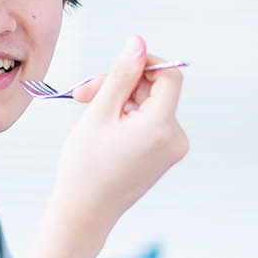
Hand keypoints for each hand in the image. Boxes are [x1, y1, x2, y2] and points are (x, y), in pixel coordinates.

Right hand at [49, 35, 188, 240]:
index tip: (117, 65)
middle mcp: (174, 138)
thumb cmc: (85, 168)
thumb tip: (138, 43)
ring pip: (148, 107)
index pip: (167, 76)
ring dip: (118, 103)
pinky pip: (148, 125)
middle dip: (120, 86)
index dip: (144, 64)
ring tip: (86, 117)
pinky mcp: (162, 158)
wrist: (84, 214)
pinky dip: (125, 120)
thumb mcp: (98, 113)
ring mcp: (171, 151)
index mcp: (161, 126)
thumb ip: (120, 75)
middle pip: (155, 91)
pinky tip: (99, 132)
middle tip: (83, 94)